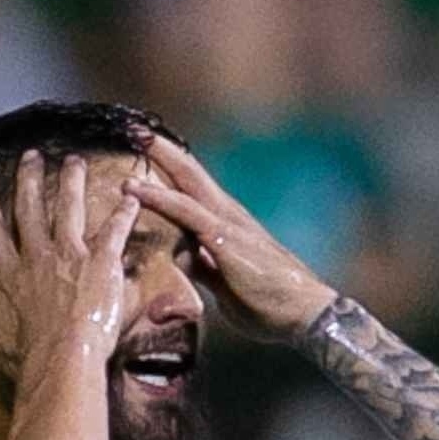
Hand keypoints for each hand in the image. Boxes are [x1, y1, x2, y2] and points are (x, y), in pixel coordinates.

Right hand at [0, 150, 139, 368]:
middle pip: (29, 209)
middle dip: (29, 180)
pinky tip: (130, 198)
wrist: (61, 361)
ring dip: (71, 181)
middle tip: (30, 157)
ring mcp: (68, 255)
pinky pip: (114, 230)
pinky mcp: (99, 261)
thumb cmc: (27, 358)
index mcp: (7, 275)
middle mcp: (35, 257)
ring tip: (73, 161)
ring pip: (68, 207)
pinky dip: (123, 213)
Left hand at [131, 134, 336, 341]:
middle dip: (162, 147)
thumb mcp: (223, 285)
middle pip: (189, 171)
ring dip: (159, 157)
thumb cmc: (269, 303)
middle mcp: (226, 214)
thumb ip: (201, 268)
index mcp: (224, 224)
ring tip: (133, 134)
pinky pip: (186, 212)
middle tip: (134, 124)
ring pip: (187, 180)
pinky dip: (159, 198)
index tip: (144, 145)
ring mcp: (227, 222)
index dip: (169, 165)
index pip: (192, 187)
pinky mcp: (224, 239)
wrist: (305, 315)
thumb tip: (180, 261)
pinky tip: (135, 189)